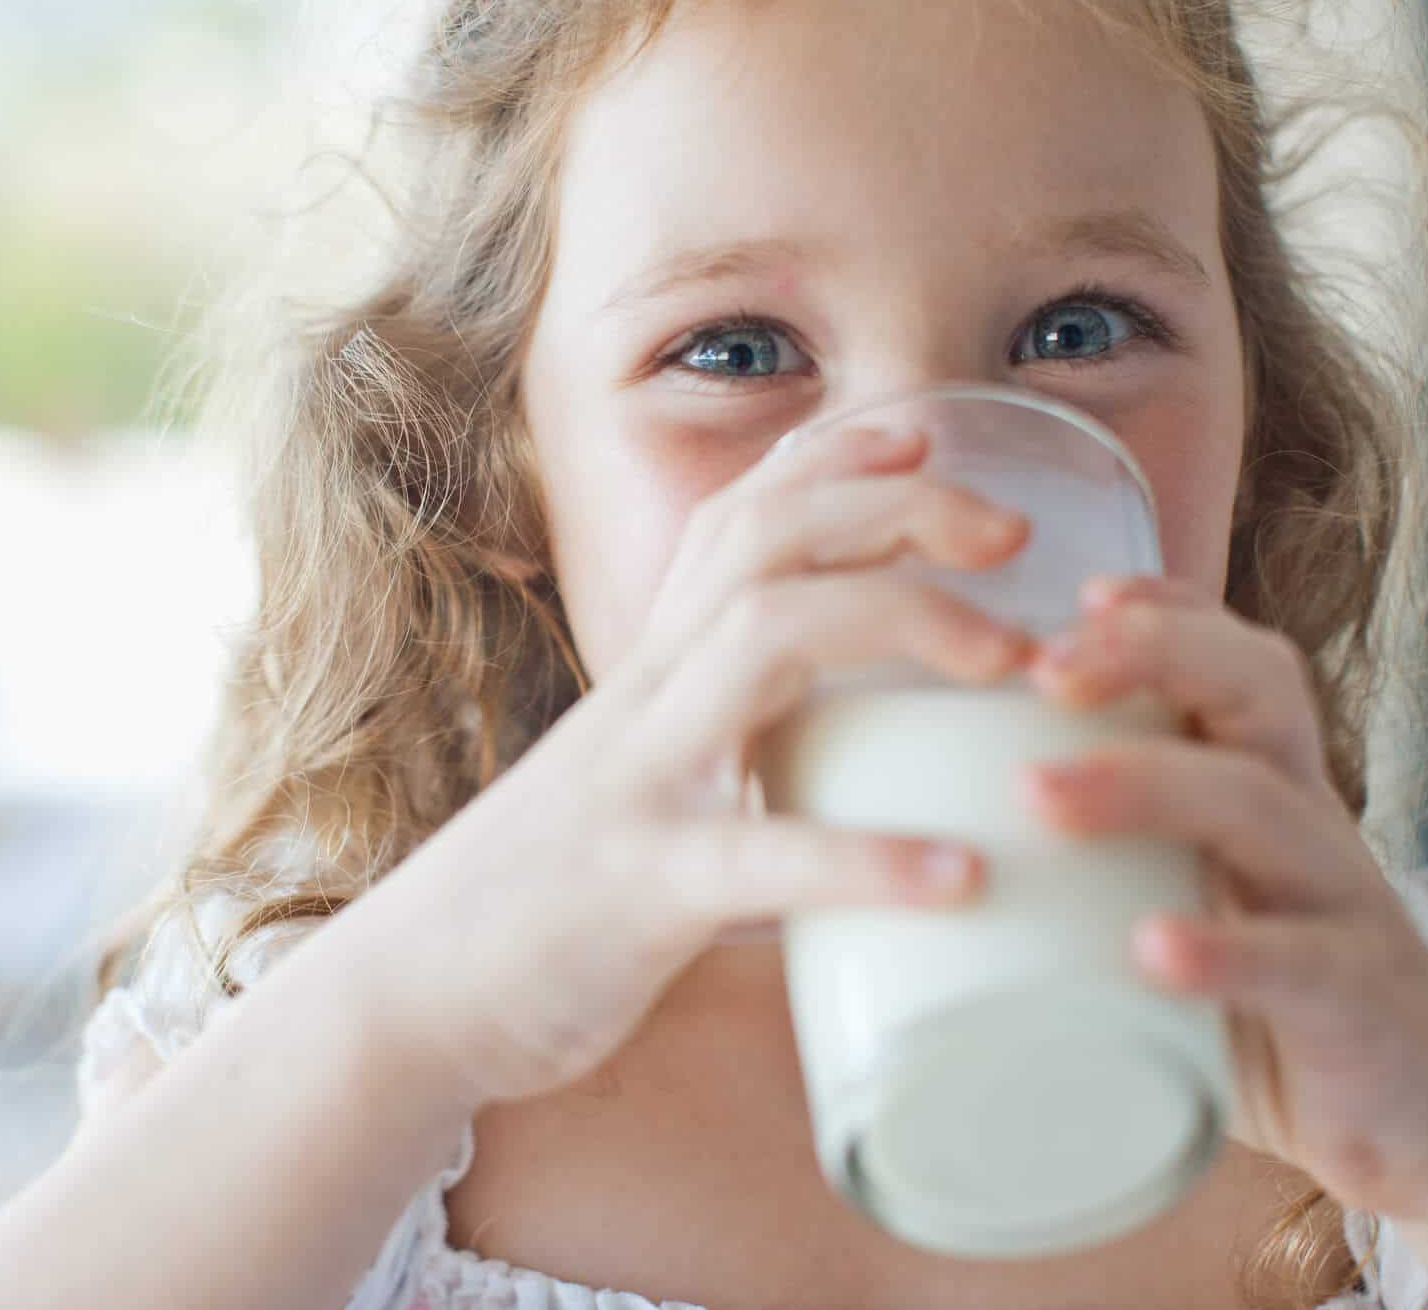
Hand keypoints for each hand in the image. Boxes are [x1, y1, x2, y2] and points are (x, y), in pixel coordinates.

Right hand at [358, 420, 1033, 1108]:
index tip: (929, 430)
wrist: (415, 997)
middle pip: (762, 541)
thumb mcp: (644, 791)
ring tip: (1011, 660)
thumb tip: (866, 782)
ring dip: (899, 620)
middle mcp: (643, 701)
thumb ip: (735, 762)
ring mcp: (637, 784)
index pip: (736, 519)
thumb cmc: (551, 900)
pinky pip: (756, 854)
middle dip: (892, 506)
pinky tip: (960, 876)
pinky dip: (864, 857)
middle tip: (1012, 532)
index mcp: (653, 677)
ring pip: (761, 639)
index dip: (833, 456)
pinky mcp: (637, 889)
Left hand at [1025, 574, 1427, 1225]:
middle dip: (1150, 654)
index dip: (1164, 611)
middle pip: (1253, 690)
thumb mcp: (1186, 906)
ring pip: (1258, 805)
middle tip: (1040, 671)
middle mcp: (1306, 820)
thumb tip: (919, 853)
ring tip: (1039, 792)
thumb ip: (1095, 868)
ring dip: (1144, 785)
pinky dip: (1223, 949)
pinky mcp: (1356, 1002)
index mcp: (1263, 785)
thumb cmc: (1268, 1004)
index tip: (1075, 594)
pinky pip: (1297, 960)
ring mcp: (1338, 904)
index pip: (1230, 660)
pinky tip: (1149, 946)